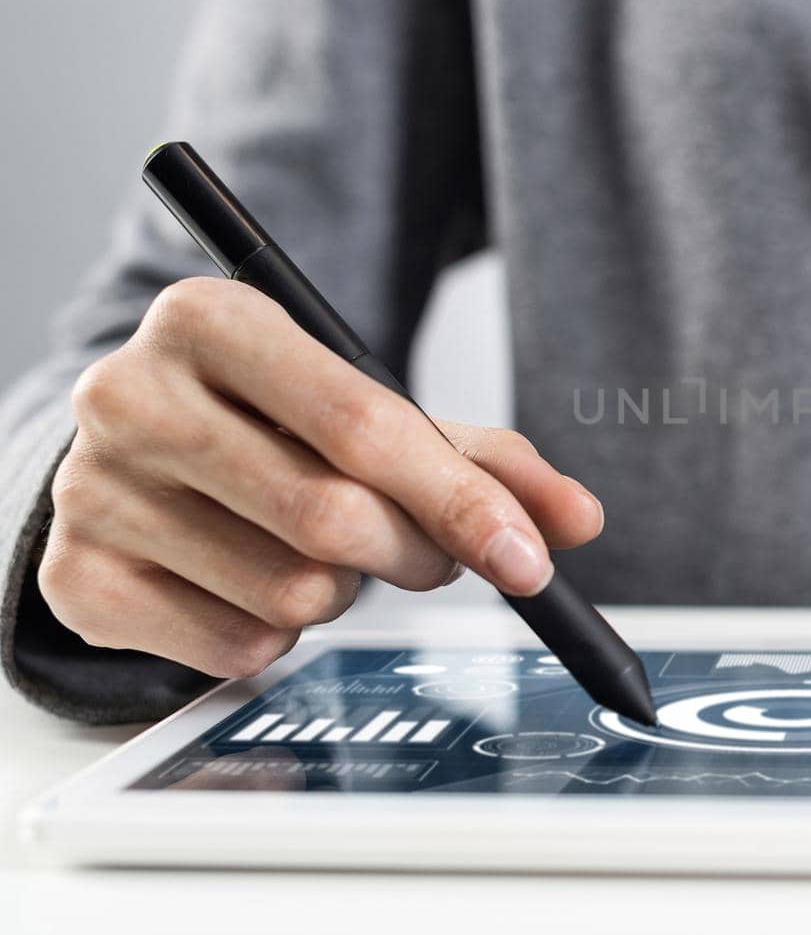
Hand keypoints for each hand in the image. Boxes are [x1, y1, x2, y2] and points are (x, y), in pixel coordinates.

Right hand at [39, 277, 603, 677]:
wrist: (136, 455)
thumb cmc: (274, 425)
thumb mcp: (373, 412)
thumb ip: (484, 461)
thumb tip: (579, 519)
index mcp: (213, 320)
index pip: (363, 426)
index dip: (461, 503)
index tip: (530, 560)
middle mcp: (133, 393)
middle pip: (334, 517)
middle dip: (416, 553)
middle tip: (428, 553)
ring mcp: (93, 489)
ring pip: (292, 590)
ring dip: (346, 594)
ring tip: (323, 553)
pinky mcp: (75, 578)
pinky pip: (236, 645)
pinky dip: (278, 634)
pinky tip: (255, 583)